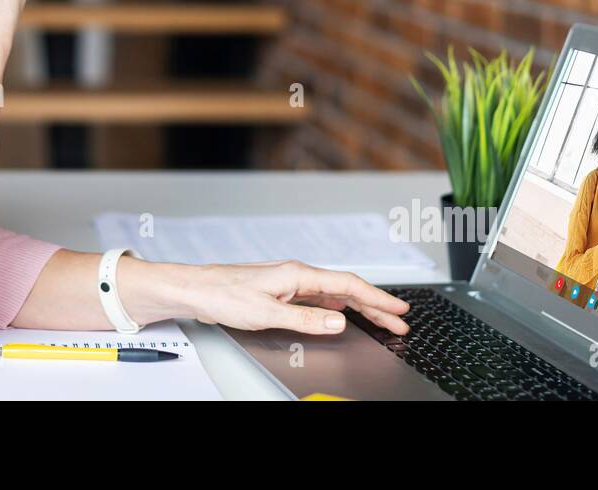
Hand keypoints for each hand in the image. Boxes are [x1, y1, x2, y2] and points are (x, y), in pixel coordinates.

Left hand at [180, 260, 409, 335]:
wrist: (197, 289)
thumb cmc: (224, 294)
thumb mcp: (267, 313)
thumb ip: (305, 319)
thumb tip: (338, 322)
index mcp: (298, 274)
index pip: (348, 286)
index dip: (377, 298)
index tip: (399, 309)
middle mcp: (297, 275)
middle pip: (347, 290)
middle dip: (376, 306)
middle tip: (400, 322)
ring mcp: (290, 283)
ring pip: (335, 296)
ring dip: (359, 309)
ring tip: (381, 321)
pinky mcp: (282, 293)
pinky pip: (319, 300)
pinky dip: (337, 310)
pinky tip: (342, 316)